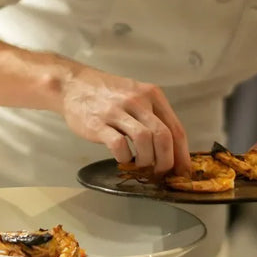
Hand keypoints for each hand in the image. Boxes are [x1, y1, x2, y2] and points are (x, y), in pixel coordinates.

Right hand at [58, 67, 190, 174]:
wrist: (72, 84)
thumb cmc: (106, 93)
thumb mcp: (135, 95)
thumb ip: (152, 116)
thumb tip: (171, 149)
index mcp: (151, 94)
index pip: (176, 128)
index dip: (182, 154)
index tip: (183, 171)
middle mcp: (137, 100)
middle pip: (163, 136)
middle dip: (167, 161)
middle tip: (161, 173)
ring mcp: (117, 111)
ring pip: (144, 140)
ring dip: (146, 160)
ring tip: (141, 165)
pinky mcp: (98, 123)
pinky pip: (119, 145)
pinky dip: (125, 157)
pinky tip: (123, 159)